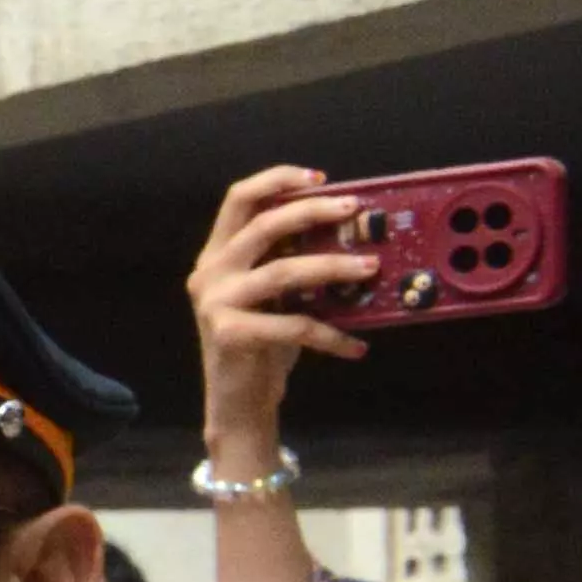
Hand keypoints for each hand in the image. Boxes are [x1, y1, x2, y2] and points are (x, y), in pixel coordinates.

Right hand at [184, 163, 374, 469]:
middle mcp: (210, 273)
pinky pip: (293, 325)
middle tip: (355, 211)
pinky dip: (331, 336)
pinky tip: (356, 346)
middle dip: (313, 212)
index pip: (239, 198)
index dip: (278, 179)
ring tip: (371, 269)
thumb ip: (291, 259)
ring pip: (282, 271)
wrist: (239, 402)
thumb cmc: (264, 343)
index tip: (321, 179)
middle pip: (262, 224)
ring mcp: (215, 303)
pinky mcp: (229, 334)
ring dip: (333, 267)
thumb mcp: (276, 294)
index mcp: (217, 255)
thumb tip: (353, 229)